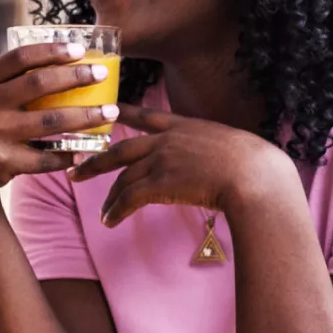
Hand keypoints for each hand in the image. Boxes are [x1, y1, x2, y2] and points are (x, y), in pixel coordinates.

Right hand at [0, 41, 119, 204]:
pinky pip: (46, 158)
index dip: (52, 51)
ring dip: (86, 117)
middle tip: (102, 75)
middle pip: (40, 84)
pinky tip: (84, 150)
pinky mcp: (4, 163)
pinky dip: (68, 154)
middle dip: (76, 77)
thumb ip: (5, 80)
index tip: (80, 50)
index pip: (20, 58)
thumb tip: (53, 57)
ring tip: (110, 112)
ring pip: (51, 121)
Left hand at [68, 104, 292, 226]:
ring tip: (102, 213)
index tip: (106, 111)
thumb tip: (215, 160)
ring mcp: (161, 159)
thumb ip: (212, 148)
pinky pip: (129, 197)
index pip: (146, 115)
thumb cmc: (257, 165)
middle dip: (96, 161)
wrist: (256, 176)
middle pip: (120, 148)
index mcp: (184, 125)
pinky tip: (110, 221)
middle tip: (75, 170)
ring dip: (109, 197)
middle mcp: (167, 139)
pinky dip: (116, 210)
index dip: (122, 113)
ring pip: (123, 177)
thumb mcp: (231, 144)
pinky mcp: (160, 182)